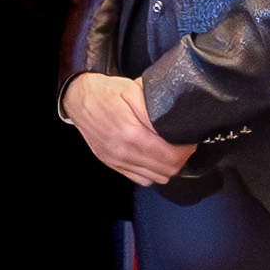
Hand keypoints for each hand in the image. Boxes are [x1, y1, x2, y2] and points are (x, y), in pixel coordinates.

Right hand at [65, 72, 197, 186]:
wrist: (80, 100)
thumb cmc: (107, 93)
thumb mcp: (132, 90)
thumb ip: (152, 109)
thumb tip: (172, 123)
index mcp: (131, 134)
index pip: (170, 156)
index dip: (185, 150)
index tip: (189, 139)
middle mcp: (123, 152)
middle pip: (167, 171)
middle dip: (180, 159)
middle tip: (183, 144)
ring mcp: (118, 161)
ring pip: (155, 178)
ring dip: (167, 167)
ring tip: (170, 150)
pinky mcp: (114, 165)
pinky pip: (141, 179)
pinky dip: (152, 172)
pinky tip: (154, 157)